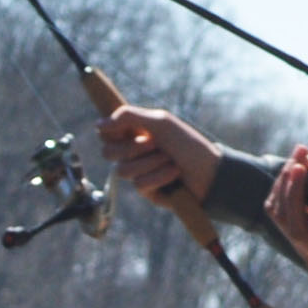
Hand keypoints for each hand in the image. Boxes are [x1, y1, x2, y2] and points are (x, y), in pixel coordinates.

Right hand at [88, 93, 225, 223]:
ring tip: (170, 160)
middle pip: (108, 152)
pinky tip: (174, 174)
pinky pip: (139, 184)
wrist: (210, 172)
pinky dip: (159, 177)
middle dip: (132, 148)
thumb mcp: (160, 122)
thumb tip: (98, 124)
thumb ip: (128, 117)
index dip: (111, 132)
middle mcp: (134, 151)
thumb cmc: (188, 144)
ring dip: (150, 163)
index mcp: (136, 131)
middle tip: (153, 144)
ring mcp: (139, 171)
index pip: (106, 132)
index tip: (125, 130)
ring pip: (122, 170)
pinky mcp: (147, 190)